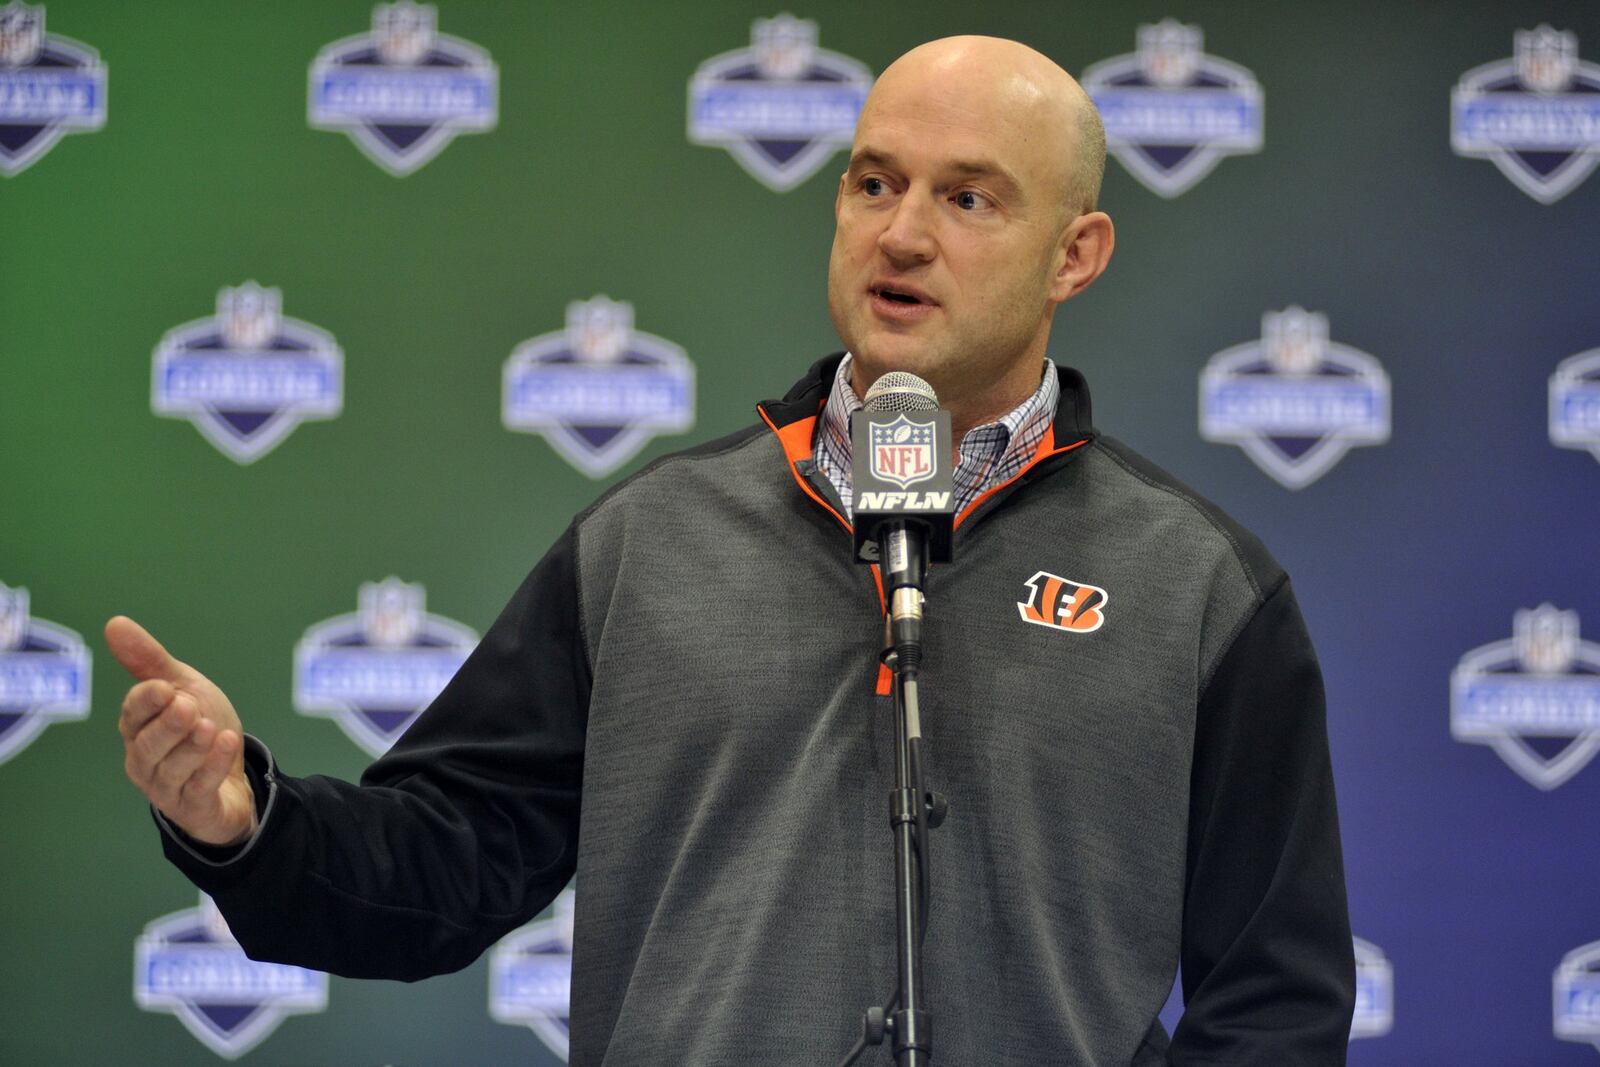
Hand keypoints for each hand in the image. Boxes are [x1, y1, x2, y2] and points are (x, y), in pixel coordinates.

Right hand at [106, 616, 257, 846]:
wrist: (232, 778)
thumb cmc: (200, 727)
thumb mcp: (182, 687)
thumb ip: (150, 660)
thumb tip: (114, 623)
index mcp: (138, 728)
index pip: (134, 714)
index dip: (147, 701)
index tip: (166, 687)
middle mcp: (145, 759)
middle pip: (148, 745)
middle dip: (168, 726)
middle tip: (189, 708)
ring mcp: (166, 787)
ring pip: (172, 769)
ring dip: (192, 747)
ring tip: (210, 727)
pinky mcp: (192, 807)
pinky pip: (199, 789)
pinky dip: (212, 767)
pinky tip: (228, 744)